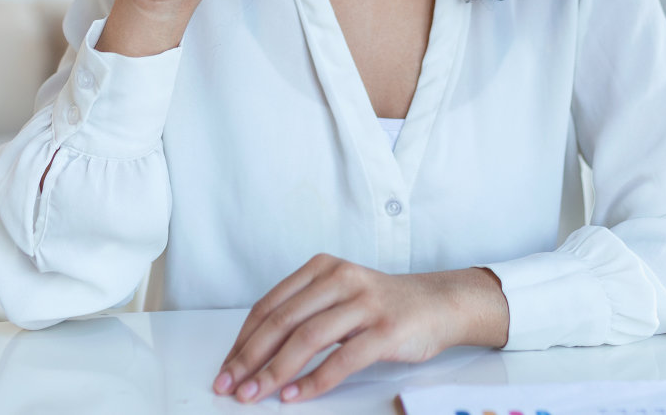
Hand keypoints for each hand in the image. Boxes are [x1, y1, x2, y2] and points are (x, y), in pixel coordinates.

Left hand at [212, 255, 509, 403]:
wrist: (439, 304)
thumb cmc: (381, 306)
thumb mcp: (338, 296)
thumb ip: (303, 313)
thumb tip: (254, 355)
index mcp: (322, 268)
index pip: (269, 305)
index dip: (243, 340)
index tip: (226, 369)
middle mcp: (340, 279)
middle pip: (282, 321)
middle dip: (250, 358)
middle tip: (231, 387)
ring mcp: (364, 302)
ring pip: (307, 338)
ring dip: (275, 371)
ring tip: (255, 395)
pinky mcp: (386, 328)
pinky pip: (342, 358)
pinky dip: (314, 380)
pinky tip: (295, 395)